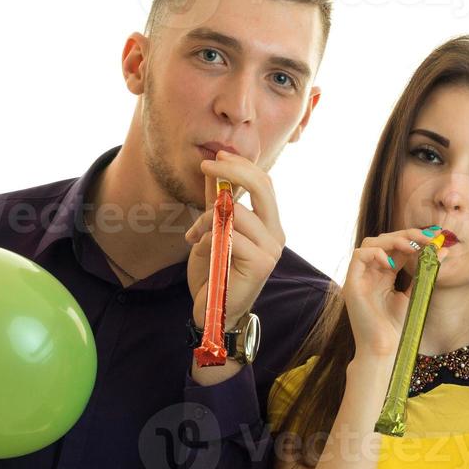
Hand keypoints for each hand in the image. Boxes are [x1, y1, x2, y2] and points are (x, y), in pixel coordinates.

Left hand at [184, 150, 283, 329]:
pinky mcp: (261, 263)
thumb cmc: (213, 273)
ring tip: (193, 234)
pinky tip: (199, 249)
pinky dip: (207, 238)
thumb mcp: (211, 231)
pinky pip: (229, 235)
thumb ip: (215, 204)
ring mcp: (271, 249)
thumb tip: (211, 170)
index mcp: (269, 224)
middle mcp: (276, 234)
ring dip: (206, 218)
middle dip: (232, 170)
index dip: (241, 165)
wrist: (213, 311)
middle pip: (262, 186)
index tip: (215, 157)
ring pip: (236, 212)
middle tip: (206, 164)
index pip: (264, 183)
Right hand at [341, 228, 447, 359]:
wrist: (384, 349)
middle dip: (407, 235)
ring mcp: (360, 277)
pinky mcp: (351, 284)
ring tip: (411, 247)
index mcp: (384, 274)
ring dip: (392, 240)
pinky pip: (358, 256)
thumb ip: (425, 272)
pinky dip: (375, 253)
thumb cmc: (397, 327)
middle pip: (384, 240)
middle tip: (427, 238)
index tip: (435, 238)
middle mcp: (371, 272)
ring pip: (370, 243)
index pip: (398, 247)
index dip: (415, 239)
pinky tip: (390, 264)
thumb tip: (443, 250)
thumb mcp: (416, 293)